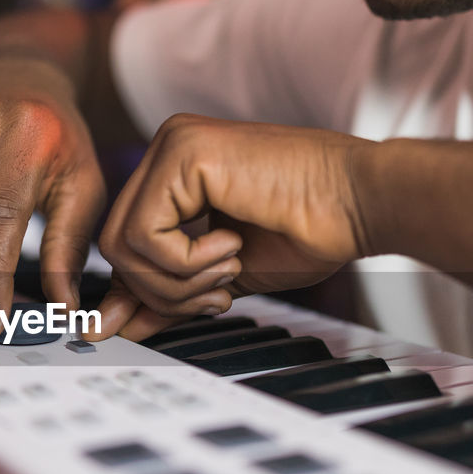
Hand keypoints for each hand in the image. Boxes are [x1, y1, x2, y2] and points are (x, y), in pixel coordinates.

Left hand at [90, 113, 370, 339]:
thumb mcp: (219, 277)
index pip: (124, 243)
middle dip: (160, 292)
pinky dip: (185, 261)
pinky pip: (145, 234)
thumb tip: (114, 327)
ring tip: (230, 268)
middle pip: (114, 247)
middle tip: (216, 296)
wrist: (358, 204)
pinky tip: (233, 245)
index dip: (139, 291)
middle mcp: (166, 152)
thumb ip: (166, 295)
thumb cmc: (309, 232)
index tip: (165, 318)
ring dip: (178, 280)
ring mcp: (171, 146)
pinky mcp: (182, 152)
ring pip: (122, 245)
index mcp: (175, 174)